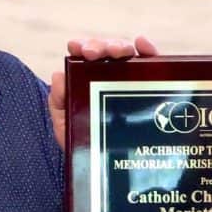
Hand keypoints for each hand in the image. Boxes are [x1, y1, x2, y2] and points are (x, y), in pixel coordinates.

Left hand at [48, 35, 158, 149]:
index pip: (85, 56)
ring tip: (118, 52)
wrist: (108, 167)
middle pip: (107, 51)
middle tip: (93, 54)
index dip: (82, 45)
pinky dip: (148, 49)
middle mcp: (109, 75)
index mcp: (87, 80)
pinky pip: (153, 64)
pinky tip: (142, 44)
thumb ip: (58, 102)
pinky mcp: (150, 87)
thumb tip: (58, 76)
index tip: (77, 48)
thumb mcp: (65, 124)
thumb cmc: (86, 144)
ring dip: (121, 46)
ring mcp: (130, 80)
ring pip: (128, 53)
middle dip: (100, 46)